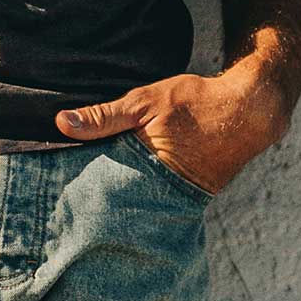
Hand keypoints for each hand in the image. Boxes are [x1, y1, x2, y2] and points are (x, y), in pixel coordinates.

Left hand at [54, 57, 289, 195]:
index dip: (76, 185)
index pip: (98, 187)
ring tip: (82, 191)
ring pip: (132, 198)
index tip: (51, 184)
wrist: (249, 111)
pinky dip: (136, 187)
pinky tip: (120, 180)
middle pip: (113, 198)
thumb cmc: (196, 103)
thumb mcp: (145, 102)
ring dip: (114, 191)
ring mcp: (173, 197)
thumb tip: (60, 123)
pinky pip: (151, 195)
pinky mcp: (184, 195)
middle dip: (92, 194)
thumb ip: (104, 116)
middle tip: (60, 192)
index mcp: (144, 172)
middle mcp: (158, 193)